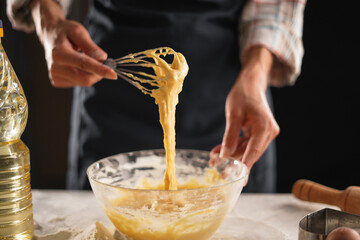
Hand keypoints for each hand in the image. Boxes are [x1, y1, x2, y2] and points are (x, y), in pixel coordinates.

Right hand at [31, 0, 116, 86]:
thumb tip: (102, 59)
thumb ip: (90, 46)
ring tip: (86, 59)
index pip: (84, 65)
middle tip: (102, 62)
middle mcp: (55, 67)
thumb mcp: (78, 31)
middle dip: (99, 73)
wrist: (50, 35)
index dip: (100, 70)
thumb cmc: (65, 31)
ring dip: (92, 74)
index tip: (114, 74)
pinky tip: (77, 66)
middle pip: (85, 78)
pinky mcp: (57, 82)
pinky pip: (78, 83)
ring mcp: (54, 76)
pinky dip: (84, 75)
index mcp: (59, 53)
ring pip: (84, 82)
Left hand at [210, 47, 279, 178]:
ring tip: (213, 158)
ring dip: (230, 154)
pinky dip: (233, 147)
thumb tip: (225, 157)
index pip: (253, 152)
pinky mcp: (259, 133)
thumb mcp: (233, 115)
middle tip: (215, 166)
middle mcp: (268, 133)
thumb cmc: (242, 95)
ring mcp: (265, 134)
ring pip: (246, 150)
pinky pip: (246, 144)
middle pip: (249, 154)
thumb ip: (230, 137)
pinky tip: (219, 150)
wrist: (250, 84)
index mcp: (265, 128)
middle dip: (232, 161)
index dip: (244, 168)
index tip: (236, 180)